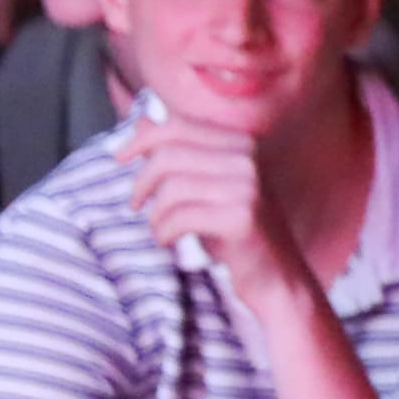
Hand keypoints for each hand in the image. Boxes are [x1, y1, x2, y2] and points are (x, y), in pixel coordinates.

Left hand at [116, 103, 304, 309]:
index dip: (142, 140)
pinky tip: (168, 242)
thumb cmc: (237, 233)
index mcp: (242, 143)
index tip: (120, 158)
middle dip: (142, 182)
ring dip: (155, 213)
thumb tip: (143, 121)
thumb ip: (178, 152)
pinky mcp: (242, 217)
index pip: (179, 126)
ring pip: (171, 187)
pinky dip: (164, 231)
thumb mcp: (206, 186)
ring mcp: (249, 187)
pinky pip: (181, 216)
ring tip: (159, 229)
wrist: (278, 277)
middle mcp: (248, 159)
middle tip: (136, 205)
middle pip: (169, 154)